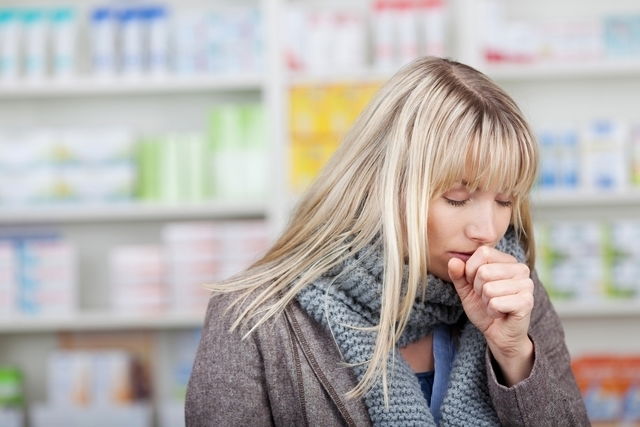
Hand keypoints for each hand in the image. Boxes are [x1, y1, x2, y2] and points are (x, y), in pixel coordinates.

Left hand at [447, 246, 533, 384]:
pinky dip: (492, 311)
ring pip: (489, 288)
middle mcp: (521, 269)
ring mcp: (527, 285)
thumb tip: (453, 261)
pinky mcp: (527, 302)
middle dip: (478, 289)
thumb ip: (458, 274)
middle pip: (484, 271)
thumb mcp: (466, 289)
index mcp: (507, 260)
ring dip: (486, 301)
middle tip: (488, 298)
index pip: (483, 252)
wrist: (499, 333)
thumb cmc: (484, 307)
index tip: (476, 284)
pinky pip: (496, 303)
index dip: (471, 270)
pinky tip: (501, 313)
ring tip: (495, 305)